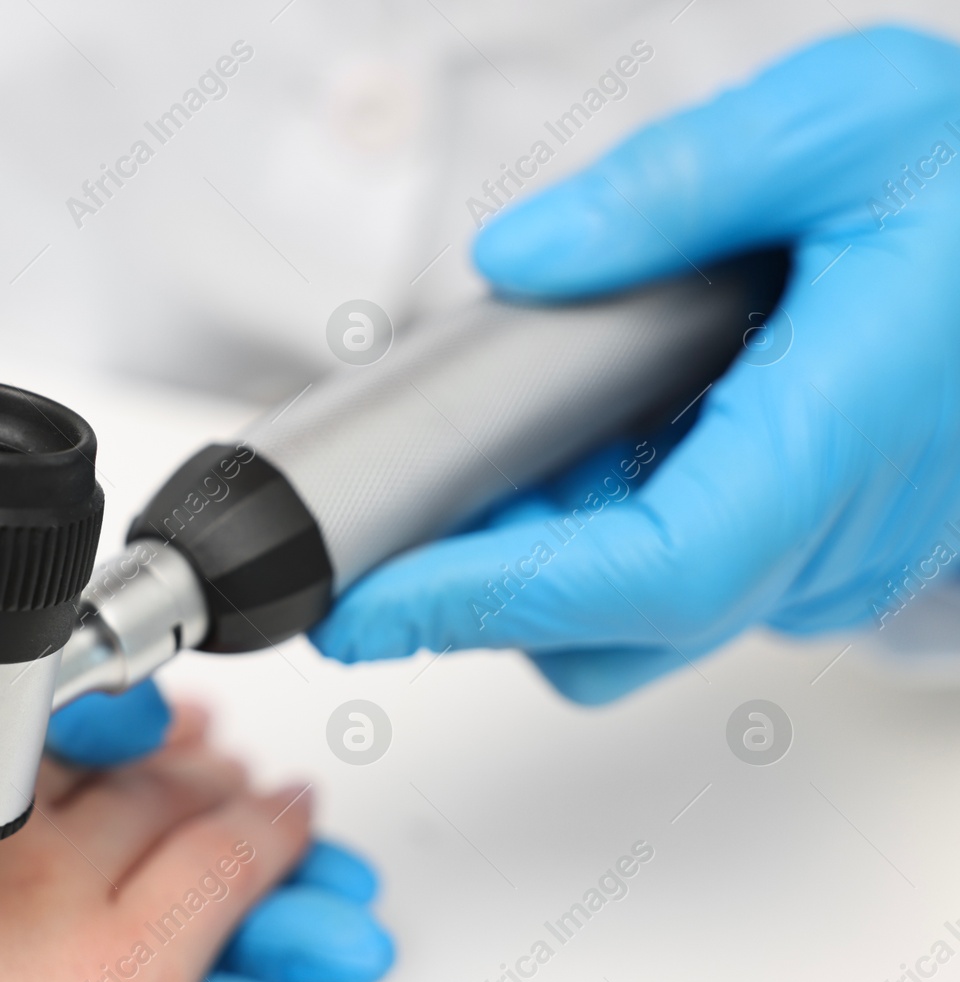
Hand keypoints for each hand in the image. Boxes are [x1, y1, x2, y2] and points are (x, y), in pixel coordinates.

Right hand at [0, 714, 315, 981]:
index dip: (28, 701)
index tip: (59, 704)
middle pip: (77, 744)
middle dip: (139, 740)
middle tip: (184, 741)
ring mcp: (36, 890)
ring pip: (160, 797)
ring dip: (209, 783)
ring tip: (245, 784)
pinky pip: (220, 879)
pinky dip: (269, 843)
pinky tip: (293, 829)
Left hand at [313, 26, 959, 702]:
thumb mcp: (843, 124)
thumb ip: (676, 185)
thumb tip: (518, 260)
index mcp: (842, 432)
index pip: (648, 570)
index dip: (494, 599)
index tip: (366, 601)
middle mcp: (840, 531)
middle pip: (618, 628)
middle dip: (473, 599)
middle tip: (368, 536)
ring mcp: (833, 556)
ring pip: (642, 625)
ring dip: (532, 575)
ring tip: (464, 476)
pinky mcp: (820, 550)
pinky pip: (680, 587)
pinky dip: (592, 549)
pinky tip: (561, 460)